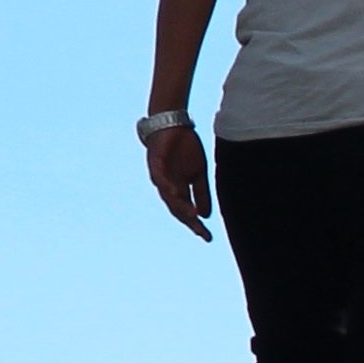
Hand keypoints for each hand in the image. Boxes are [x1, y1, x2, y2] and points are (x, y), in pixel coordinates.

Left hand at [143, 118, 213, 240]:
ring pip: (168, 196)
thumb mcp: (198, 172)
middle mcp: (168, 186)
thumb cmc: (183, 148)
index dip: (196, 224)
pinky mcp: (155, 163)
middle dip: (189, 220)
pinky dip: (166, 186)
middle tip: (200, 232)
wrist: (172, 125)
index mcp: (179, 189)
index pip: (187, 211)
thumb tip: (205, 215)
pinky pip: (159, 177)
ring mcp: (160, 175)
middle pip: (176, 208)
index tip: (208, 237)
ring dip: (179, 206)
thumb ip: (201, 193)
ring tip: (192, 217)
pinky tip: (175, 193)